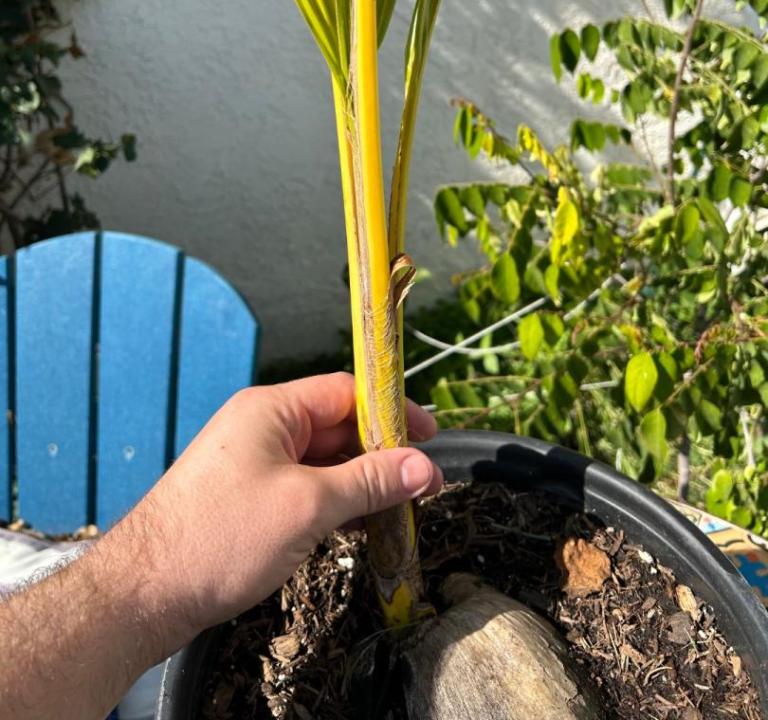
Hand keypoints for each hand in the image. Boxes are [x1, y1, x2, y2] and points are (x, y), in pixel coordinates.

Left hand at [116, 372, 441, 651]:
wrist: (147, 592)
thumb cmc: (221, 536)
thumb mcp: (308, 505)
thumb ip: (369, 481)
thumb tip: (423, 466)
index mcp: (271, 410)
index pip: (344, 392)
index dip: (391, 411)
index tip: (429, 435)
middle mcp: (262, 428)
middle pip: (337, 427)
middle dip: (383, 454)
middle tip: (424, 484)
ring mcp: (255, 464)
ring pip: (324, 463)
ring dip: (362, 483)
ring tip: (402, 509)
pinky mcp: (250, 499)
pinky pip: (306, 489)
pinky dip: (336, 504)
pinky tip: (362, 526)